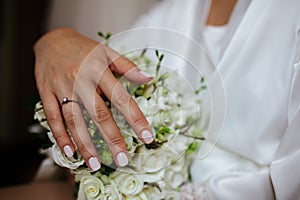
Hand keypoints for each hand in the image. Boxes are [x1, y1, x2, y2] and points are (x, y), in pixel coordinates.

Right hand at [34, 28, 153, 170]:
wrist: (51, 40)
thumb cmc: (83, 49)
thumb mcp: (106, 52)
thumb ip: (127, 66)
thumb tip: (148, 78)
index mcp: (99, 70)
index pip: (121, 98)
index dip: (135, 118)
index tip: (146, 136)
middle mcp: (81, 80)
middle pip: (98, 114)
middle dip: (112, 139)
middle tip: (123, 159)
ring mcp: (62, 88)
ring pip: (74, 120)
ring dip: (85, 144)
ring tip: (96, 164)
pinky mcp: (46, 94)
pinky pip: (53, 118)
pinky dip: (61, 136)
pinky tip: (70, 152)